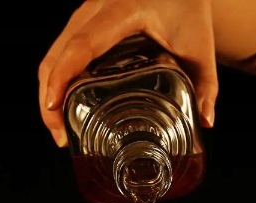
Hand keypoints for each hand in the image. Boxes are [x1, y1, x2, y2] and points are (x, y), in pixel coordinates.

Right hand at [38, 0, 217, 147]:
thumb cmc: (188, 6)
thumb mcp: (199, 46)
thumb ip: (206, 84)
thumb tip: (205, 121)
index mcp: (123, 9)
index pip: (82, 46)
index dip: (62, 78)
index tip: (55, 108)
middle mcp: (96, 8)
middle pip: (56, 55)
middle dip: (49, 99)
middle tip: (61, 136)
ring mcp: (85, 14)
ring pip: (52, 54)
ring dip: (49, 92)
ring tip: (61, 129)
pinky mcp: (83, 23)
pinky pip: (59, 52)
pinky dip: (56, 81)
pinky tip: (63, 106)